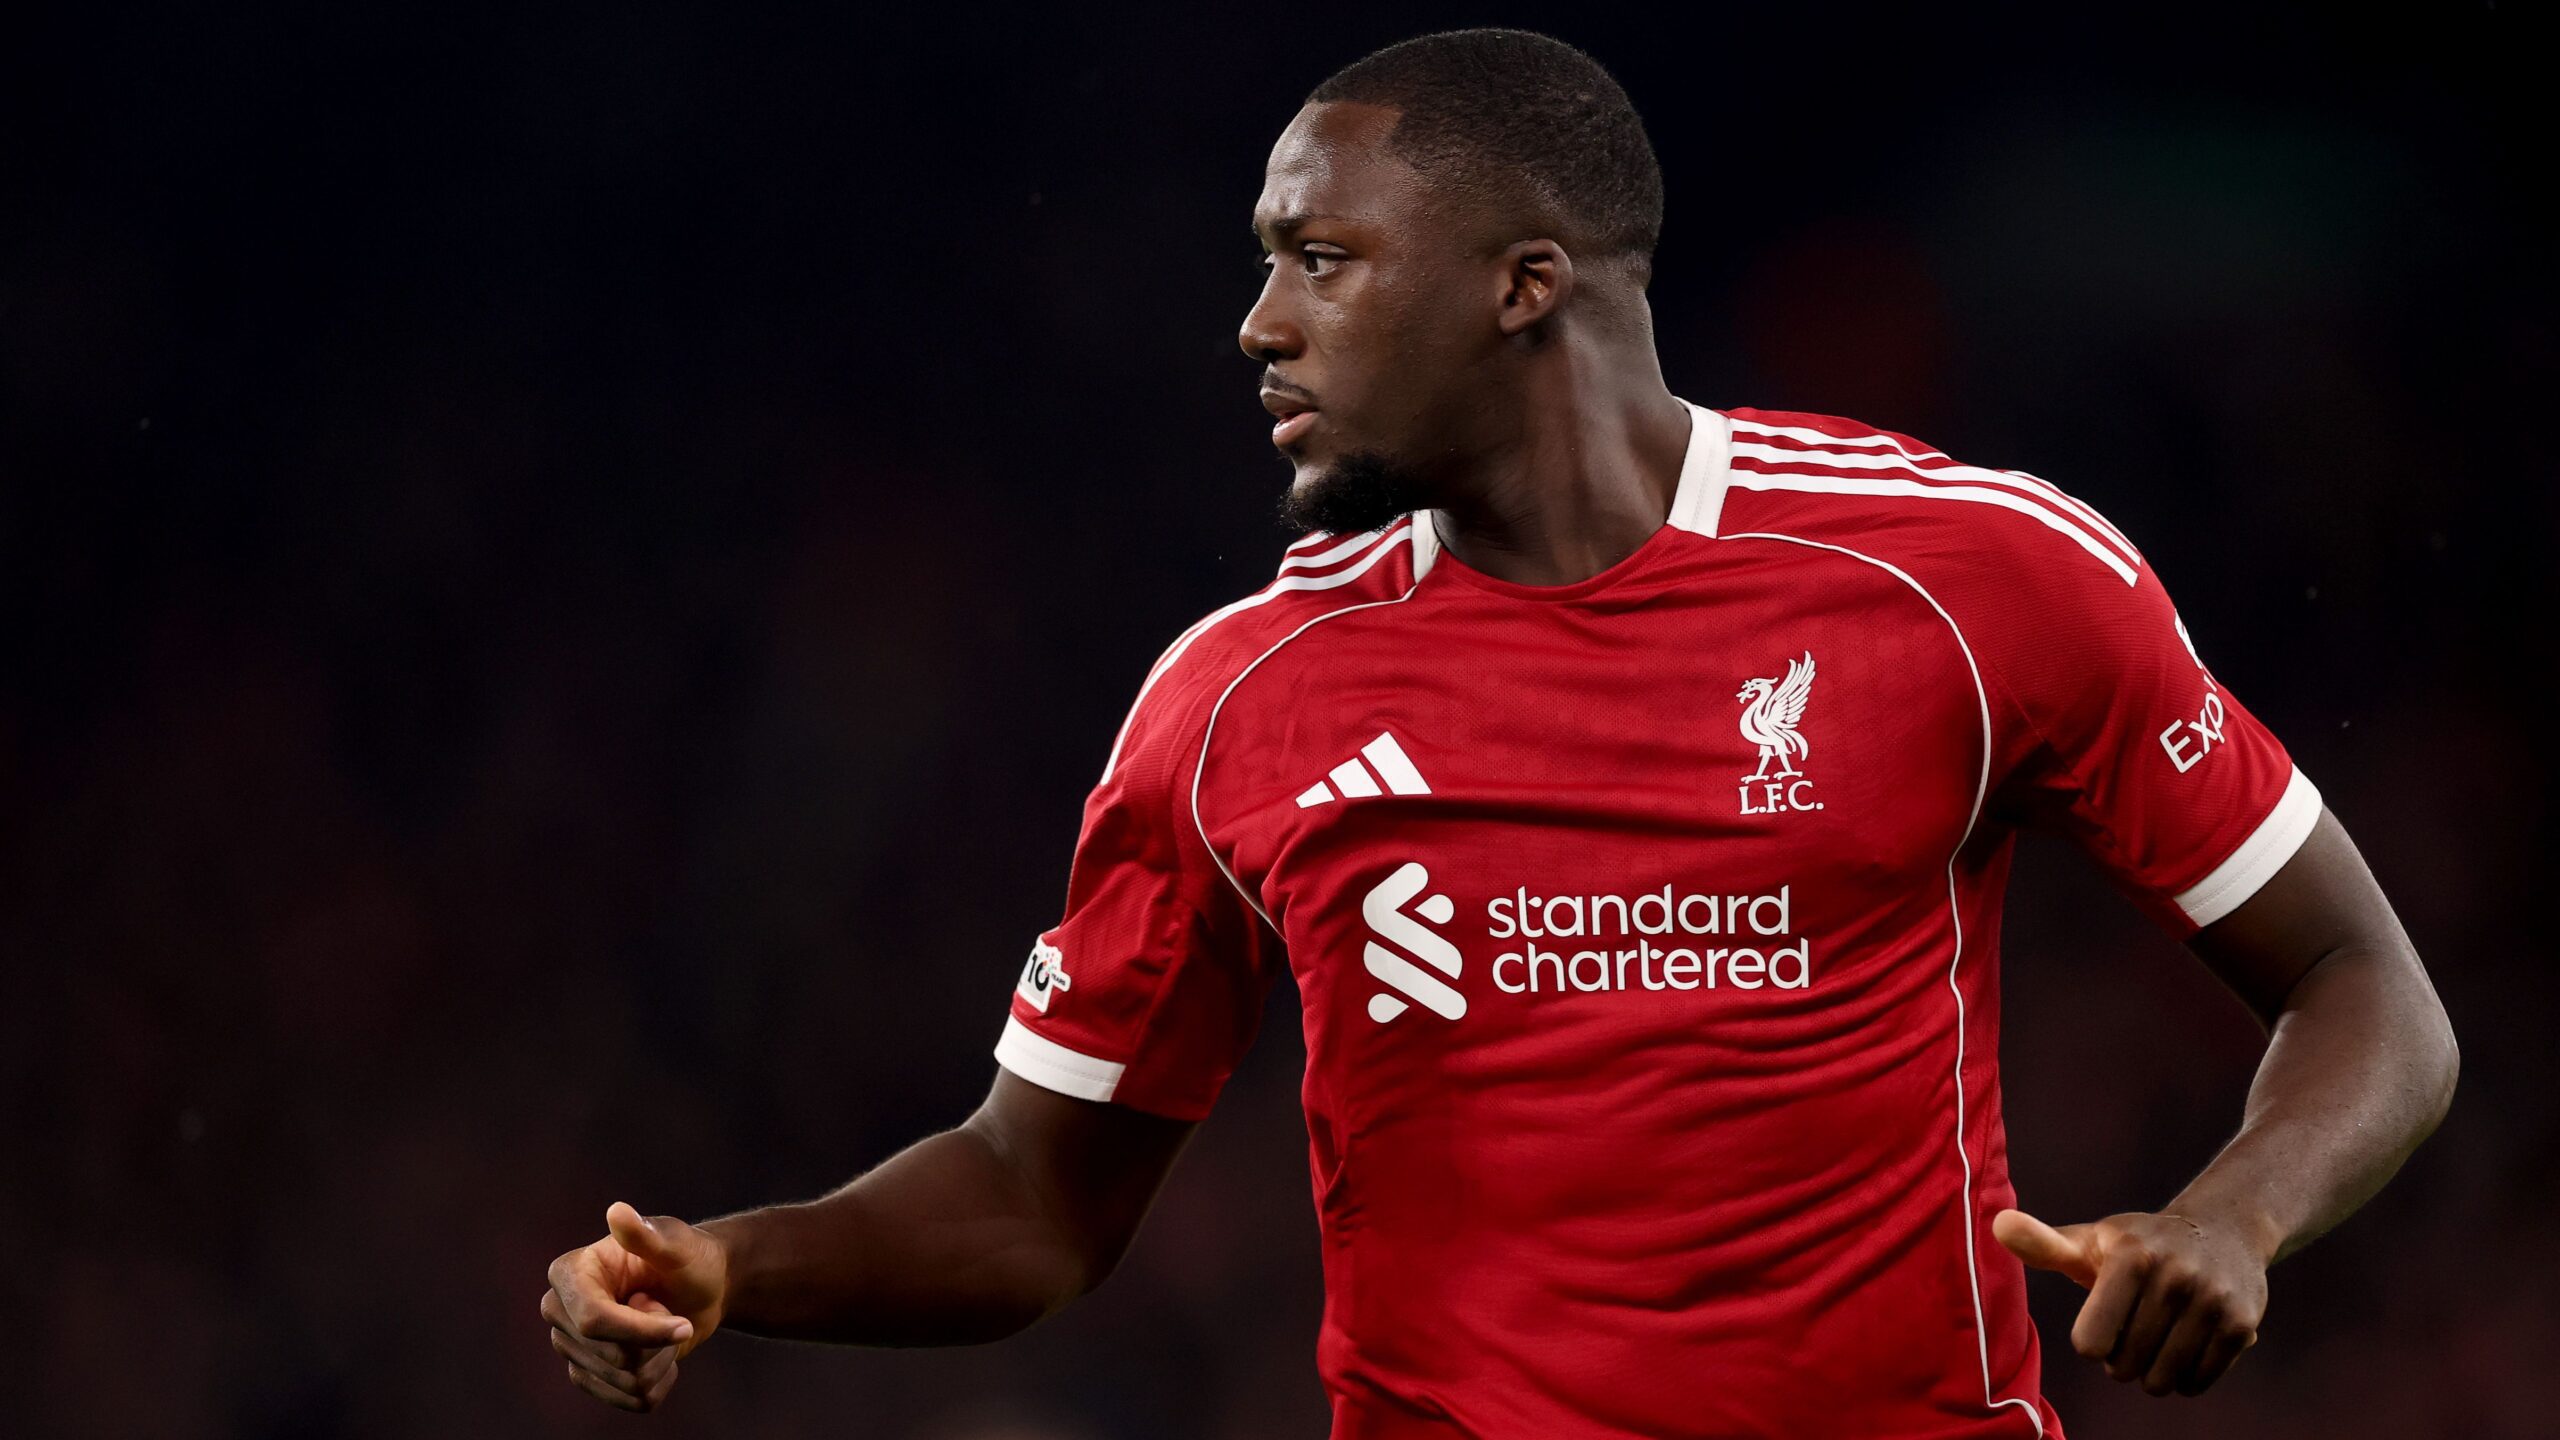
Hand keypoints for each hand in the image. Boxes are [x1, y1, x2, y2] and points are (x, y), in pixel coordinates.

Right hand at [542, 1201, 729, 1412]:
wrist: (702, 1288)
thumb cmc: (689, 1258)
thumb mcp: (677, 1244)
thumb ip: (646, 1235)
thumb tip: (618, 1212)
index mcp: (571, 1273)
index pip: (593, 1321)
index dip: (642, 1330)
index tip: (683, 1324)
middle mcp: (560, 1311)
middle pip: (611, 1356)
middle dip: (656, 1340)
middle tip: (667, 1310)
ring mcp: (571, 1346)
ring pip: (623, 1382)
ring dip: (660, 1360)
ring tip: (663, 1327)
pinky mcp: (589, 1375)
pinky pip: (631, 1400)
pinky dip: (660, 1382)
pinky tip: (663, 1355)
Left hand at [1993, 1207, 2264, 1396]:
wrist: (2223, 1231)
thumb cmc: (2139, 1245)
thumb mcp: (2092, 1241)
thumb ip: (2043, 1244)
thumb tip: (1998, 1225)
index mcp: (2131, 1256)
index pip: (2090, 1343)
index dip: (2092, 1341)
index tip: (2104, 1319)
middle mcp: (2174, 1276)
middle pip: (2124, 1367)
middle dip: (2122, 1360)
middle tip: (2134, 1329)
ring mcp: (2212, 1301)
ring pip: (2161, 1381)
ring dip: (2152, 1372)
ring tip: (2157, 1338)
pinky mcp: (2241, 1325)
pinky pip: (2196, 1383)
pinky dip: (2185, 1378)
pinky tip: (2186, 1346)